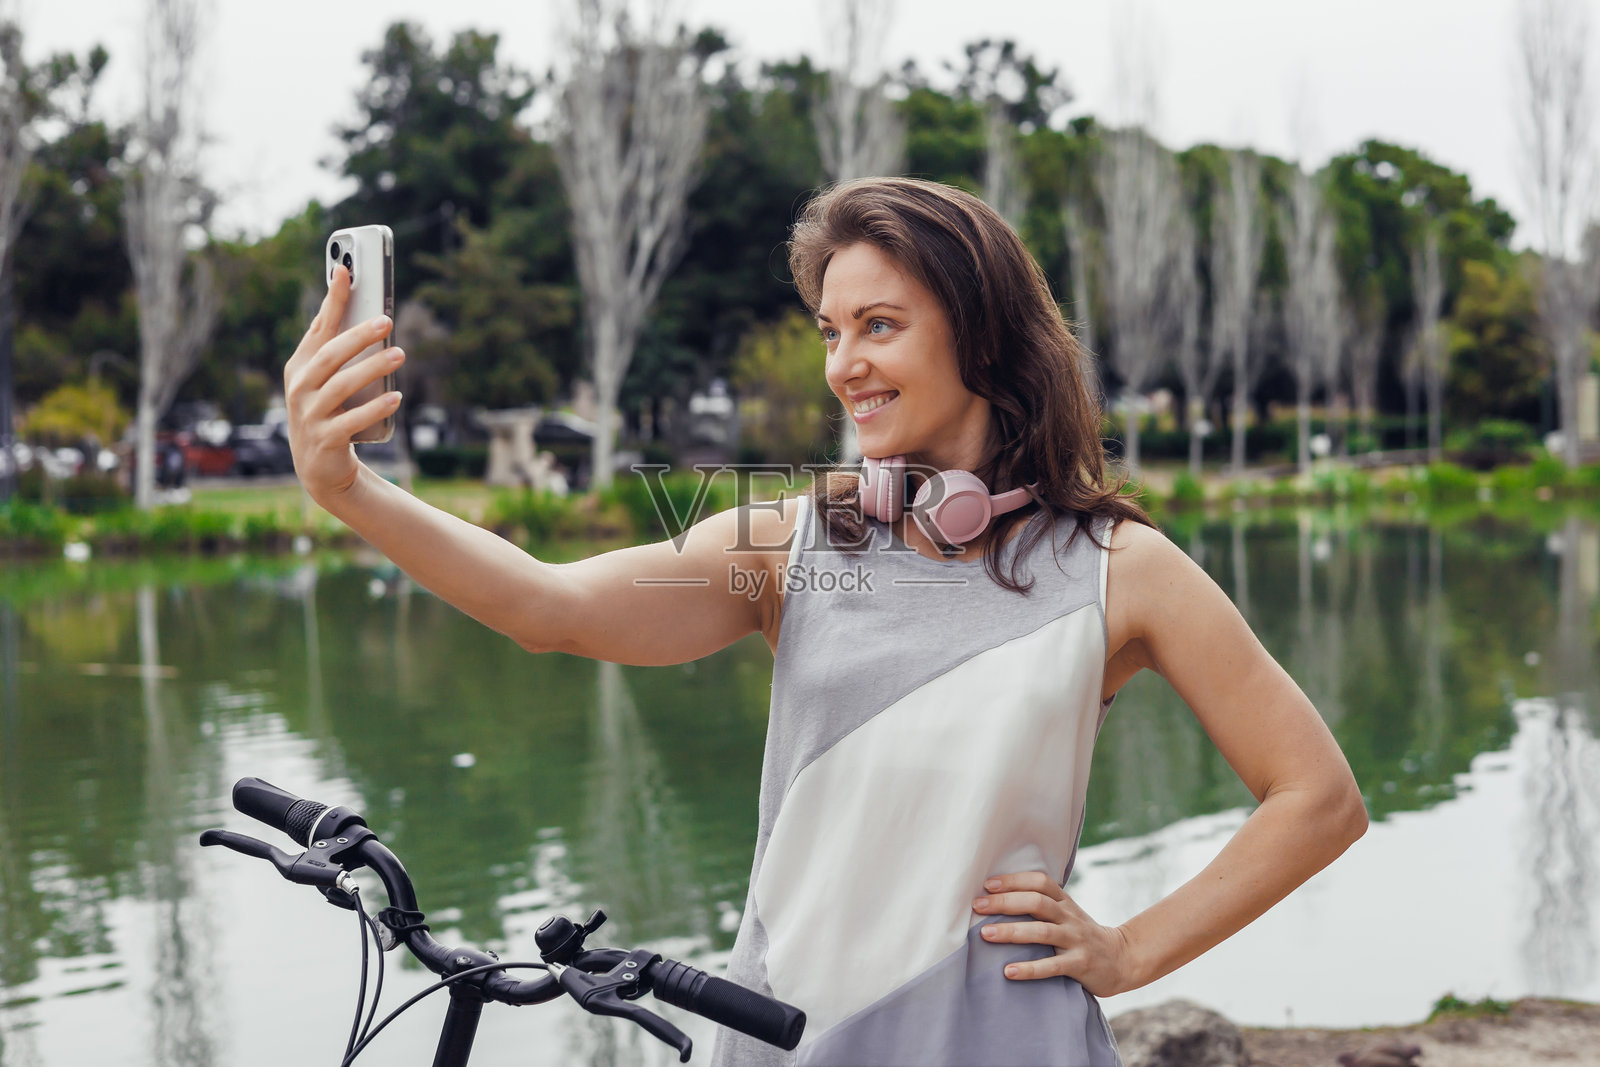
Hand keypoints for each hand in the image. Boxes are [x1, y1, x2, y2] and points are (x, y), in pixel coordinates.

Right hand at [283, 266, 404, 500]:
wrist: (319, 467)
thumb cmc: (329, 412)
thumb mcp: (327, 380)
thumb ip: (339, 348)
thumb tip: (366, 309)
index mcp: (300, 366)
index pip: (319, 327)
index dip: (333, 300)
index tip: (348, 271)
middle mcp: (300, 388)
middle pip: (331, 355)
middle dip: (359, 335)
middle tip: (387, 321)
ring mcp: (310, 414)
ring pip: (342, 386)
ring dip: (373, 368)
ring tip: (400, 355)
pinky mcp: (326, 439)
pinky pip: (352, 420)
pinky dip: (375, 408)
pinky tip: (397, 397)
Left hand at [971, 871, 1139, 996]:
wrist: (1122, 959)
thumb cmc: (1082, 935)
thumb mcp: (1066, 914)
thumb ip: (1041, 905)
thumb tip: (997, 897)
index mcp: (1064, 902)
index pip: (1040, 882)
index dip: (1014, 880)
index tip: (987, 884)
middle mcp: (1070, 917)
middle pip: (1036, 902)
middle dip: (1005, 903)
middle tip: (977, 906)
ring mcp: (1076, 940)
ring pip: (1042, 932)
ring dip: (1011, 932)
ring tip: (985, 934)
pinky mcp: (1080, 964)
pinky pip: (1053, 966)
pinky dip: (1030, 968)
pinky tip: (1008, 971)